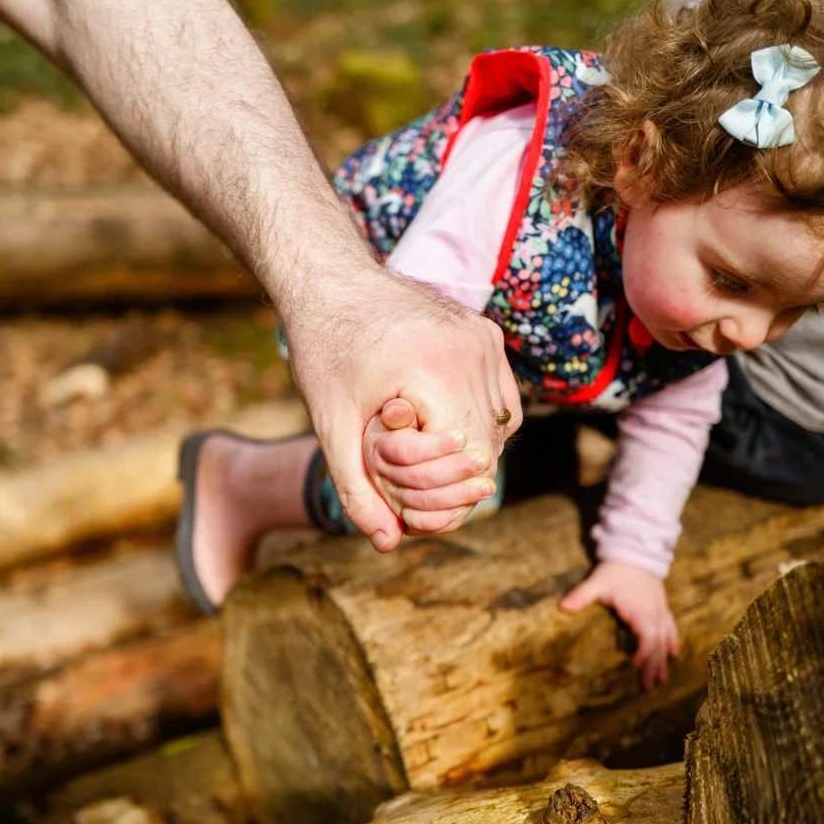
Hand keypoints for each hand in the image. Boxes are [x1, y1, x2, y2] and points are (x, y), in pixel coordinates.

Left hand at [284, 265, 521, 550]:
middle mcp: (473, 351)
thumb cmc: (323, 351)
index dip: (441, 494)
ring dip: (467, 454)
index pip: (468, 462)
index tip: (404, 503)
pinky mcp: (486, 334)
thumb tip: (387, 543)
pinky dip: (477, 423)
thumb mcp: (331, 426)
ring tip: (418, 456)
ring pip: (500, 428)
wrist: (328, 280)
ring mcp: (484, 339)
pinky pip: (500, 399)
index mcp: (437, 371)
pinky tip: (438, 427)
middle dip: (451, 480)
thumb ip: (357, 489)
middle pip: (488, 448)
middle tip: (408, 489)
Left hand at [559, 561, 679, 688]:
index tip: (635, 666)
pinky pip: (671, 627)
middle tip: (647, 687)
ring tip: (662, 680)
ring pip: (665, 639)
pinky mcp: (661, 607)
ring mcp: (659, 611)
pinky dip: (673, 641)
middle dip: (653, 665)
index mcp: (639, 610)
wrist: (635, 552)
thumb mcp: (597, 582)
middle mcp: (653, 613)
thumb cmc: (615, 571)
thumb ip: (581, 595)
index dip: (644, 652)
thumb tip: (563, 607)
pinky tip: (674, 654)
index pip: (647, 635)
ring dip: (663, 660)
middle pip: (657, 644)